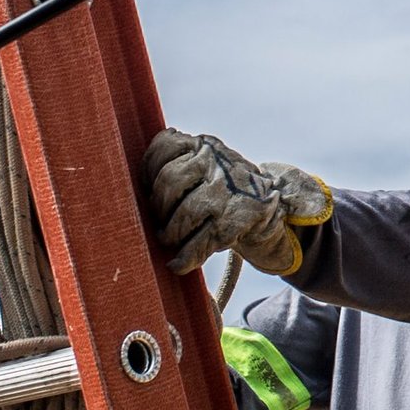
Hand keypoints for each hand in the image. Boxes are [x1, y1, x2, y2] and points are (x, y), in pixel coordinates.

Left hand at [142, 129, 333, 275]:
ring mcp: (226, 193)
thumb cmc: (224, 189)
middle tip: (160, 221)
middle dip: (158, 207)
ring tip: (169, 240)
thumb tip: (139, 169)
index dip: (148, 169)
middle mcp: (216, 163)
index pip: (165, 147)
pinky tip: (177, 264)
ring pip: (183, 215)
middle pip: (169, 182)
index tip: (148, 188)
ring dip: (170, 234)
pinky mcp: (233, 223)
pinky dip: (184, 258)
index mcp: (205, 146)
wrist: (271, 210)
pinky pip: (199, 244)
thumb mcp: (208, 163)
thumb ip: (180, 159)